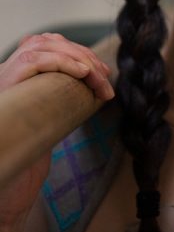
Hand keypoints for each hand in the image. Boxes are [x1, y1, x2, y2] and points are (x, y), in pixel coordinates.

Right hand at [0, 32, 114, 100]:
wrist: (3, 123)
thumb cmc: (25, 108)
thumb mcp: (49, 89)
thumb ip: (65, 78)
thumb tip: (99, 79)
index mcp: (36, 50)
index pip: (67, 46)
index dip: (89, 57)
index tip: (106, 75)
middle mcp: (29, 47)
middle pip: (66, 46)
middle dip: (92, 63)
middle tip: (106, 85)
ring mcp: (23, 54)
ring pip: (60, 49)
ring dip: (85, 64)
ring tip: (99, 81)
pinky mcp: (19, 65)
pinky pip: (47, 59)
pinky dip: (68, 64)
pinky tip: (84, 73)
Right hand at [0, 33, 114, 230]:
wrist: (7, 189)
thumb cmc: (28, 158)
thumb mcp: (50, 118)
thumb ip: (62, 97)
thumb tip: (96, 86)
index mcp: (16, 77)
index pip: (45, 44)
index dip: (76, 51)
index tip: (101, 71)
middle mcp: (5, 73)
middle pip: (46, 42)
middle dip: (81, 54)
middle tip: (105, 76)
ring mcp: (2, 78)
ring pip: (41, 46)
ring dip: (76, 58)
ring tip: (98, 77)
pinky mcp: (4, 86)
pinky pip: (33, 61)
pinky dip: (62, 62)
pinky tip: (84, 74)